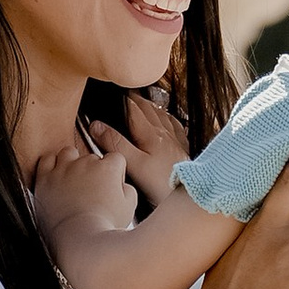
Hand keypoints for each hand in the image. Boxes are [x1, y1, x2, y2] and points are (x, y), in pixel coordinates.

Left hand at [30, 124, 137, 246]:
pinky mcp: (45, 178)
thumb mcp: (128, 208)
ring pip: (69, 153)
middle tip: (93, 191)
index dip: (115, 173)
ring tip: (74, 180)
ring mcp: (64, 169)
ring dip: (72, 163)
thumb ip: (128, 190)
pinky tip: (56, 177)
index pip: (115, 159)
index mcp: (108, 169)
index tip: (112, 187)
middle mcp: (85, 164)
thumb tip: (122, 185)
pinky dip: (51, 166)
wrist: (77, 240)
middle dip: (94, 171)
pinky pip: (47, 160)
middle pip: (92, 158)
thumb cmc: (103, 227)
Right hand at [110, 88, 188, 205]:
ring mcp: (175, 141)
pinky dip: (168, 119)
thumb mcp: (134, 165)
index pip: (133, 109)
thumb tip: (97, 126)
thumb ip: (116, 144)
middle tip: (125, 93)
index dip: (121, 100)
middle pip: (148, 109)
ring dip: (151, 106)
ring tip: (143, 102)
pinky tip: (168, 121)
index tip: (113, 92)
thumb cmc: (161, 184)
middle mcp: (164, 133)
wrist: (191, 195)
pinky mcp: (182, 150)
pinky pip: (175, 127)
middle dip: (136, 99)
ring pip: (162, 115)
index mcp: (150, 134)